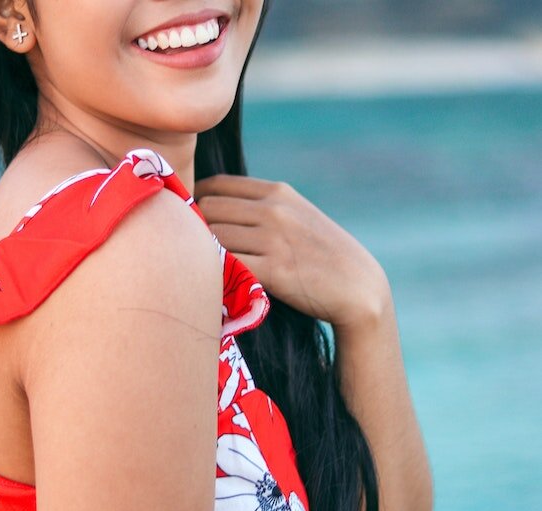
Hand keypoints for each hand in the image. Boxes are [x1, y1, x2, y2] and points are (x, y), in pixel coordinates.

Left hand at [194, 174, 391, 330]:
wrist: (359, 288)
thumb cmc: (322, 254)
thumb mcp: (297, 215)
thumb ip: (262, 207)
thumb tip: (214, 205)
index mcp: (277, 192)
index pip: (217, 184)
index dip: (197, 200)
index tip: (193, 221)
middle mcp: (274, 210)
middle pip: (208, 208)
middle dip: (195, 227)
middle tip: (191, 248)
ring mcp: (274, 239)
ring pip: (212, 237)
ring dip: (202, 252)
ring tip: (201, 267)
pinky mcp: (274, 271)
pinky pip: (227, 265)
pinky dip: (215, 272)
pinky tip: (216, 282)